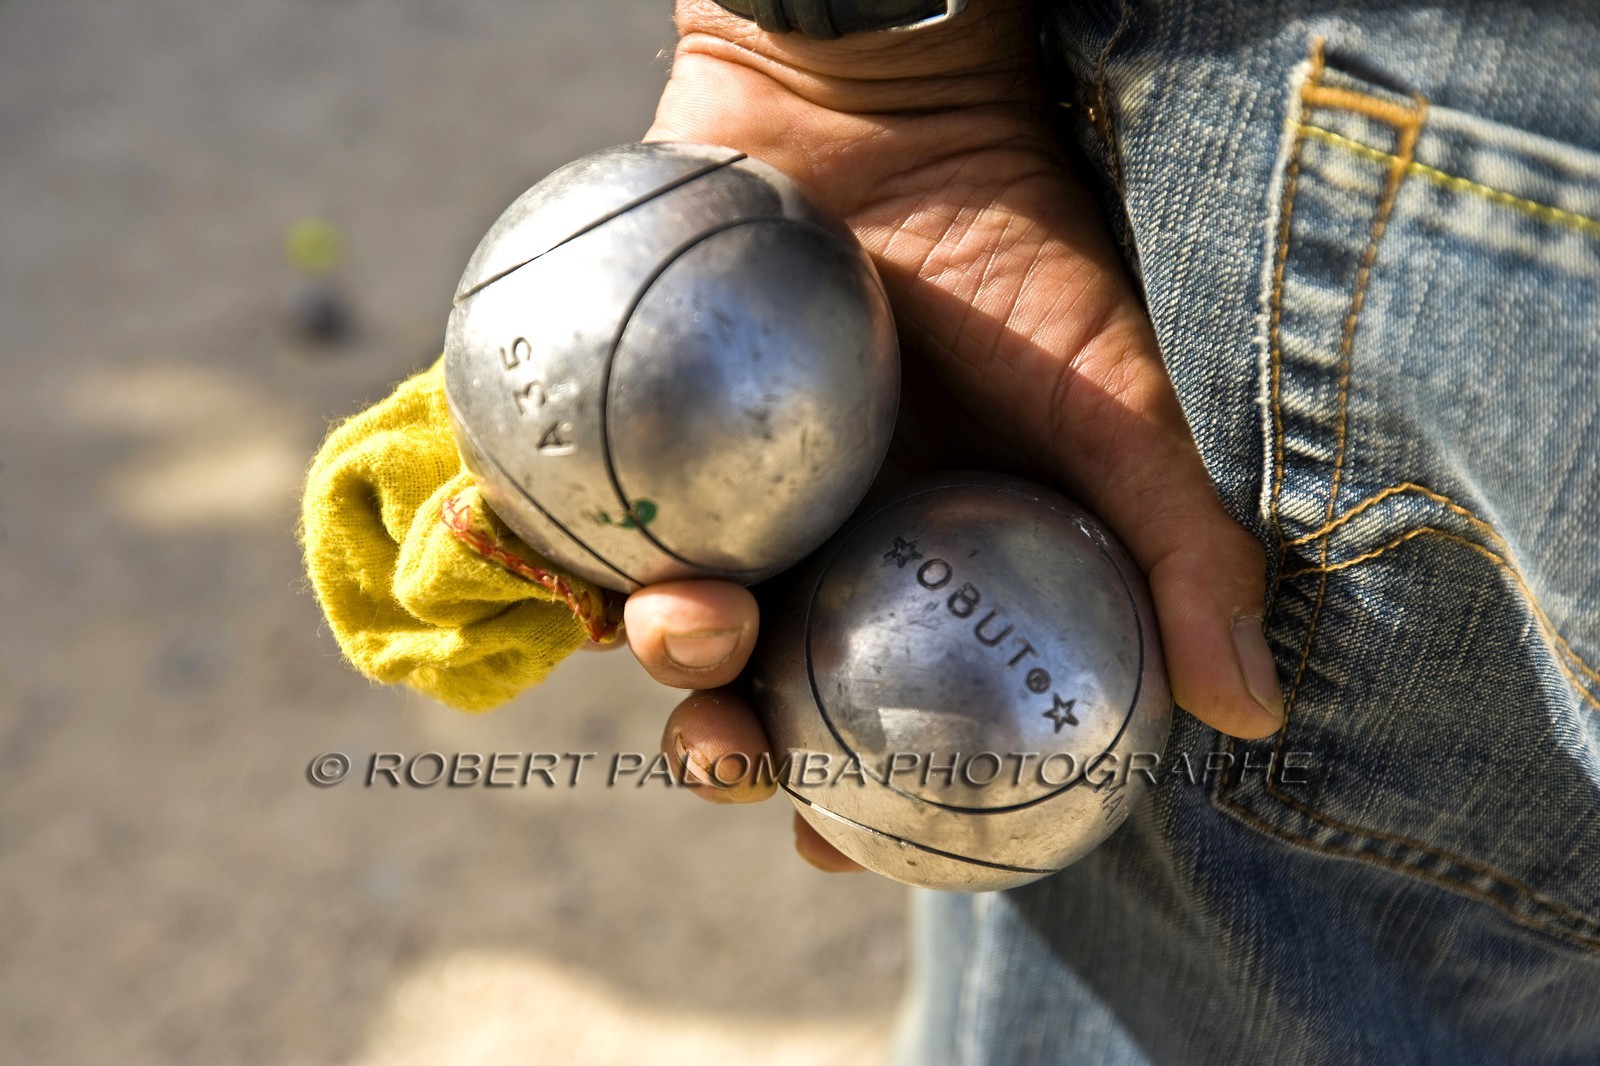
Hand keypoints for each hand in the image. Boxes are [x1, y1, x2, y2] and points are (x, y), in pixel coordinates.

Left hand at [624, 0, 1283, 872]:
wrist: (897, 110)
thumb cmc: (1015, 256)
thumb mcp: (1120, 409)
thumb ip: (1180, 550)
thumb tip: (1253, 716)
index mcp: (905, 579)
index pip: (868, 724)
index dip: (848, 811)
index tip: (834, 854)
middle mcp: (805, 547)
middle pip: (745, 691)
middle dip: (726, 752)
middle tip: (735, 760)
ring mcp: (711, 486)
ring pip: (653, 611)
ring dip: (652, 652)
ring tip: (683, 627)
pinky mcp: (627, 420)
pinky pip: (576, 501)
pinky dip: (560, 542)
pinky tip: (577, 567)